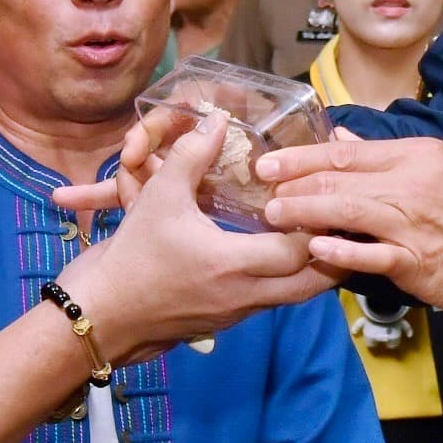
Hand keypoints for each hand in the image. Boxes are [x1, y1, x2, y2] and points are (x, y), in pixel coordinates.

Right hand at [49, 112, 330, 355]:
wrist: (97, 316)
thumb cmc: (129, 259)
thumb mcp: (158, 198)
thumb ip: (191, 155)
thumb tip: (216, 121)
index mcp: (235, 266)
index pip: (301, 248)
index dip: (319, 222)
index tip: (328, 197)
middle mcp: (245, 296)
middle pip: (313, 284)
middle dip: (334, 256)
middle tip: (345, 226)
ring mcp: (236, 314)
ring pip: (293, 295)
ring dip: (311, 270)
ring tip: (321, 238)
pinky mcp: (222, 322)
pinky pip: (268, 301)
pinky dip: (283, 281)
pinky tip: (278, 258)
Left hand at [255, 136, 442, 315]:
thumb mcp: (441, 166)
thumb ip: (387, 156)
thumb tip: (343, 141)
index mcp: (416, 157)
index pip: (347, 152)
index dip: (303, 156)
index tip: (270, 161)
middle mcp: (413, 185)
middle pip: (341, 179)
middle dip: (295, 183)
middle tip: (261, 188)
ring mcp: (415, 225)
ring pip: (350, 212)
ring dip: (307, 213)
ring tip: (275, 216)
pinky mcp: (420, 262)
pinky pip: (373, 254)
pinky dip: (343, 250)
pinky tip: (315, 248)